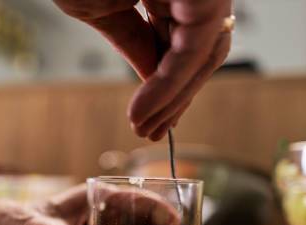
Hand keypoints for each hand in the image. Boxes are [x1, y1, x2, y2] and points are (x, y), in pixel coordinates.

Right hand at [54, 0, 232, 140]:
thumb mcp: (102, 10)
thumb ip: (132, 45)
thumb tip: (155, 80)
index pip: (181, 44)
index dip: (167, 85)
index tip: (148, 118)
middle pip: (200, 53)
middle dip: (176, 97)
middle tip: (150, 131)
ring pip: (204, 53)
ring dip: (176, 97)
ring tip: (146, 127)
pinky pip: (195, 47)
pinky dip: (172, 83)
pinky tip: (147, 110)